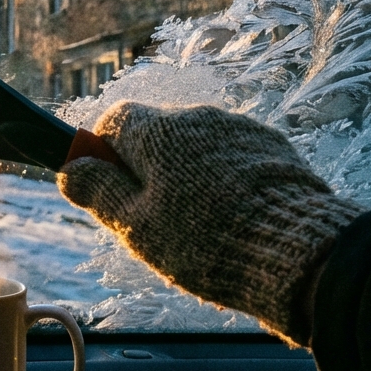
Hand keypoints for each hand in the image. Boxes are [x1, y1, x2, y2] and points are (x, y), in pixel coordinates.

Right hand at [57, 102, 360, 344]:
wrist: (299, 252)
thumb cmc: (206, 241)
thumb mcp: (137, 226)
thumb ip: (100, 192)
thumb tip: (71, 169)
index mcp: (157, 131)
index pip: (113, 120)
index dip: (103, 154)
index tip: (108, 188)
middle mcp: (197, 118)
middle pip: (156, 137)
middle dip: (149, 173)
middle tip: (155, 223)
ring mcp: (240, 130)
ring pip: (196, 151)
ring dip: (189, 179)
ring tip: (202, 230)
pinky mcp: (274, 149)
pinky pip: (232, 160)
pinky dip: (226, 183)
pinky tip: (234, 222)